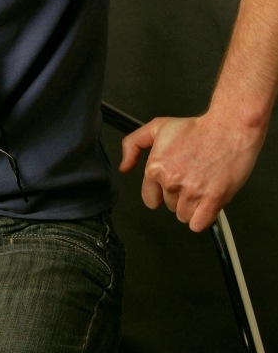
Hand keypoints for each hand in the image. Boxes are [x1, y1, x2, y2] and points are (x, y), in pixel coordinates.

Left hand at [118, 112, 263, 231]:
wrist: (228, 128)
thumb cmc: (197, 128)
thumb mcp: (157, 128)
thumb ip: (134, 145)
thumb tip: (125, 166)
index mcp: (156, 168)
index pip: (150, 199)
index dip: (161, 193)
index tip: (171, 185)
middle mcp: (172, 181)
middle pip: (170, 207)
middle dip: (180, 196)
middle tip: (192, 178)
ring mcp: (192, 192)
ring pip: (184, 216)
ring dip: (193, 206)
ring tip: (202, 187)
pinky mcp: (213, 199)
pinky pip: (199, 224)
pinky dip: (203, 218)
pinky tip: (207, 203)